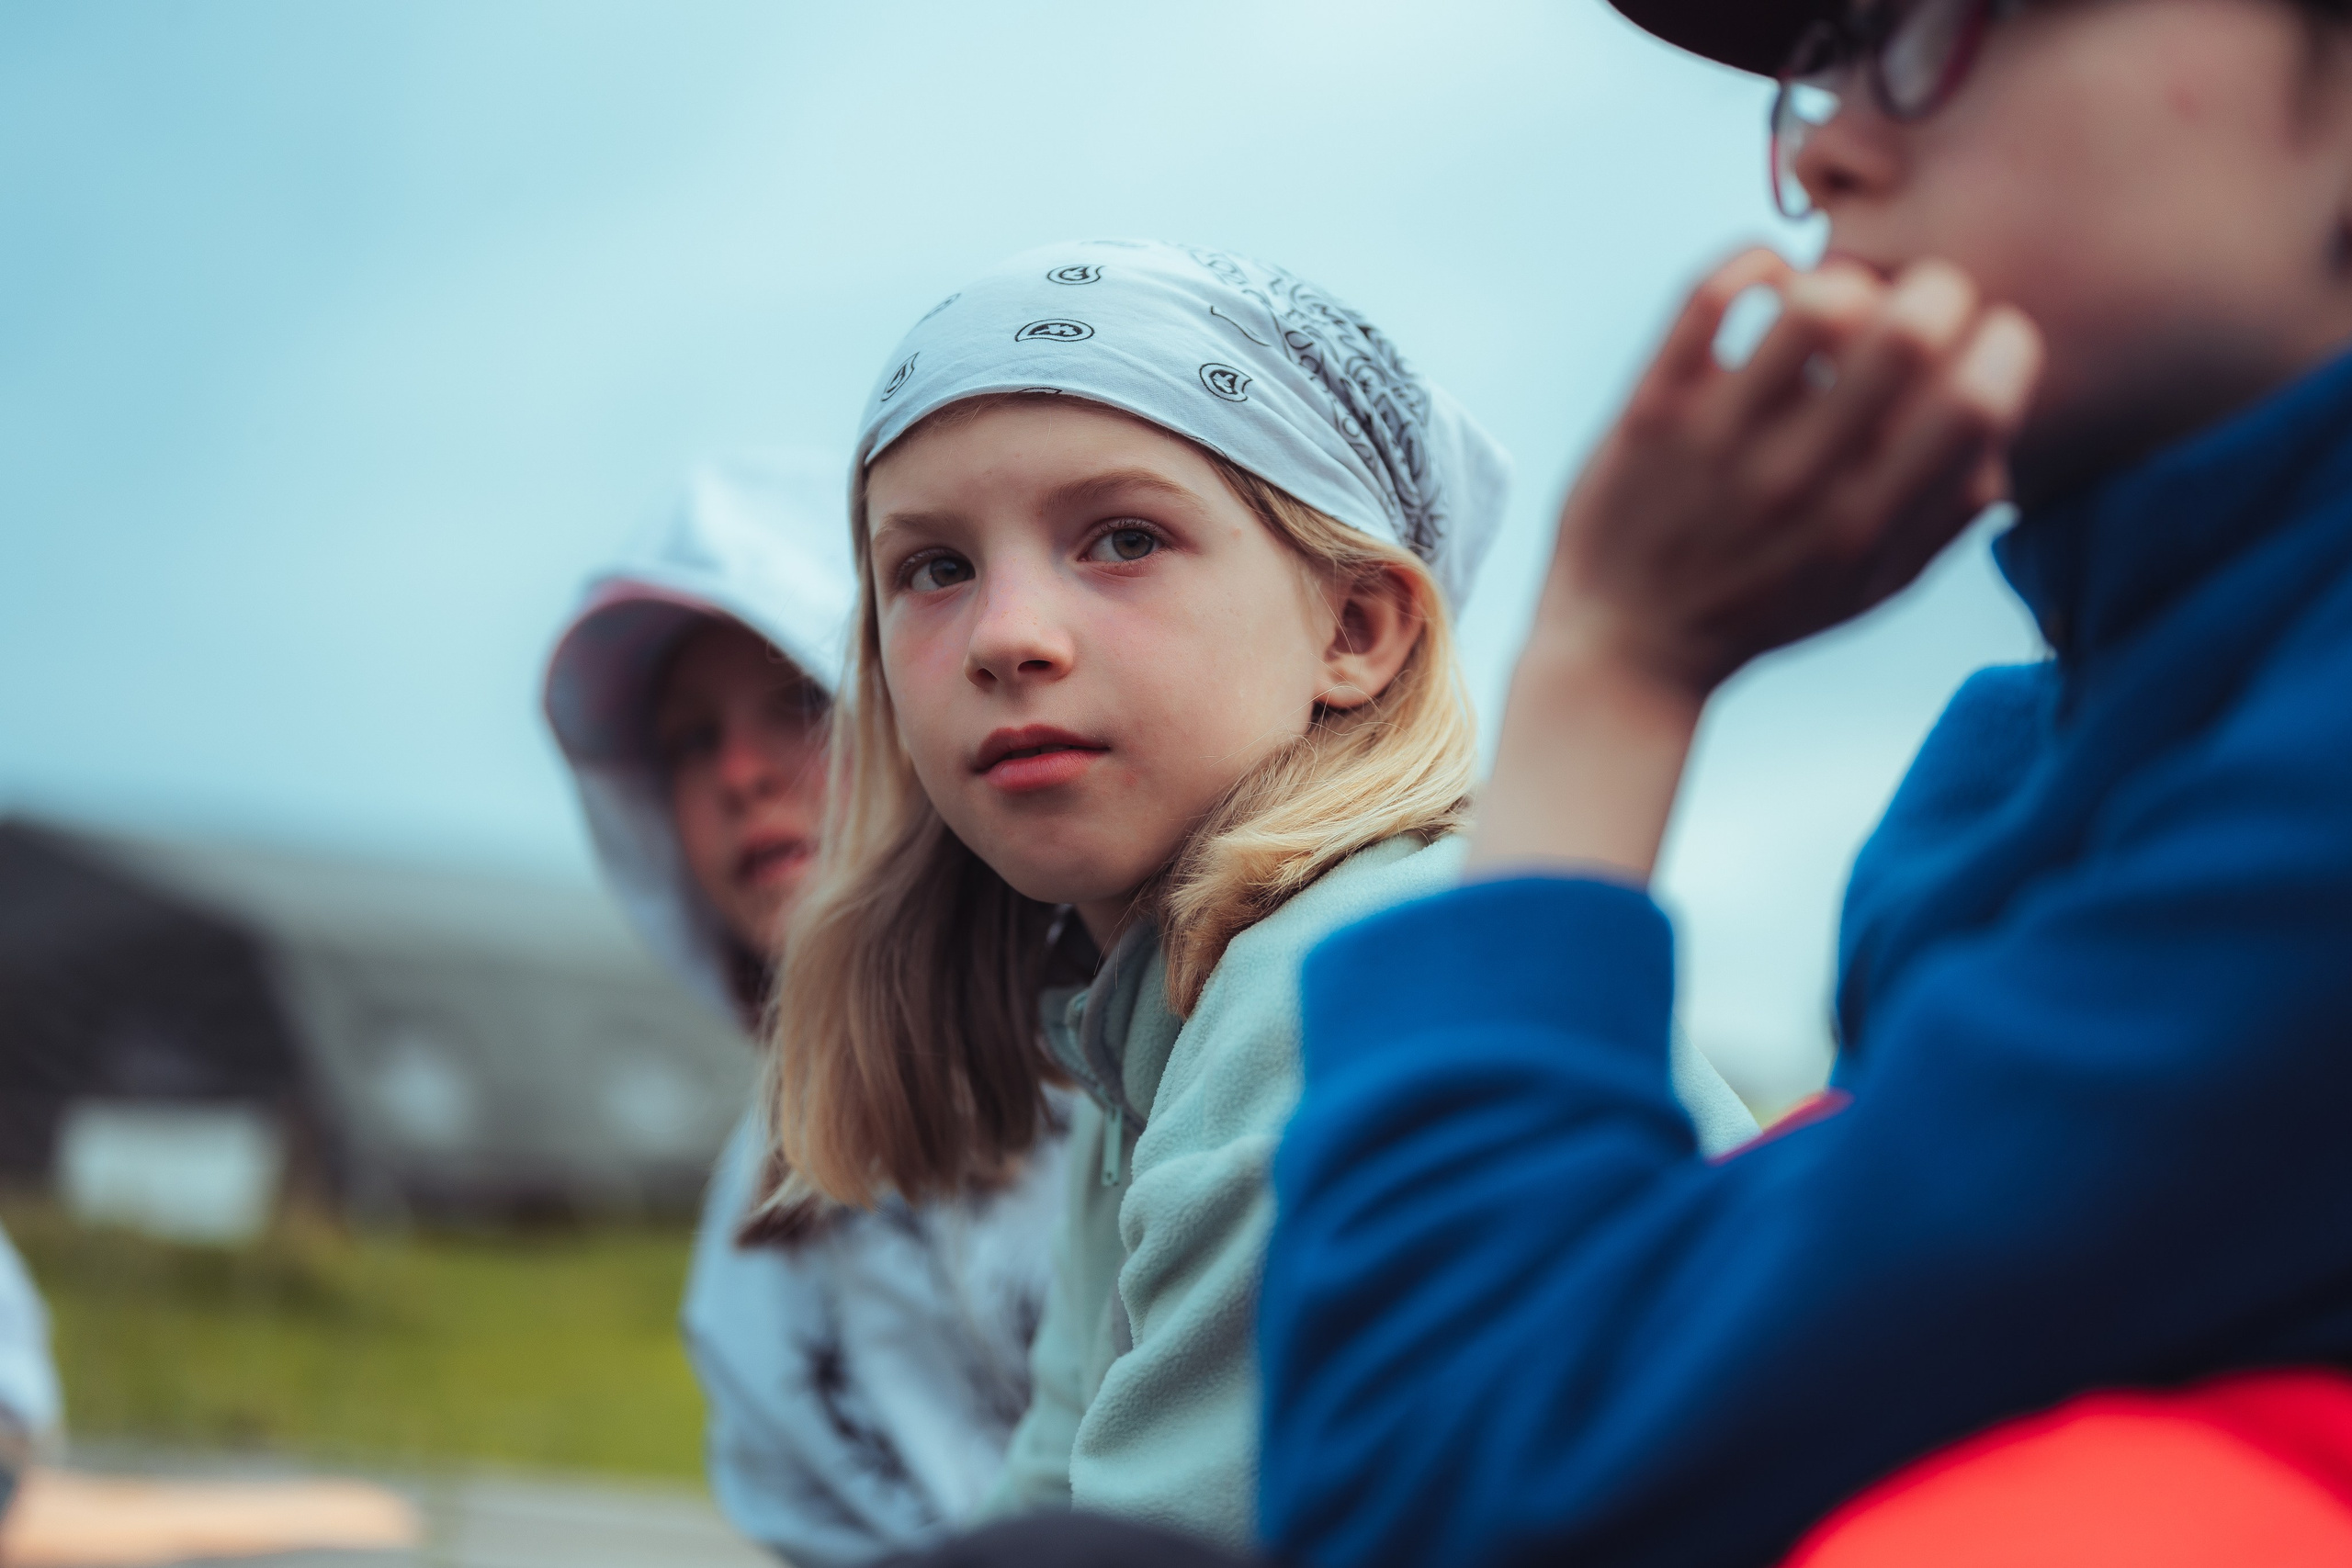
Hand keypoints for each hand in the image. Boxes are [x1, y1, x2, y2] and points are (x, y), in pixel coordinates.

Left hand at [1468, 251, 2041, 882]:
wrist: (1625, 650)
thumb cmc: (1761, 607)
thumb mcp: (1871, 589)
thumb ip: (1947, 515)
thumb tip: (1999, 423)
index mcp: (1870, 524)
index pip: (1978, 403)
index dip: (2002, 342)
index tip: (1978, 340)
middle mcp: (1801, 483)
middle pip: (1909, 332)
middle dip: (1933, 289)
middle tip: (1908, 304)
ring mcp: (1720, 444)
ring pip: (1815, 305)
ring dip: (1841, 279)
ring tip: (1830, 303)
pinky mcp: (1651, 412)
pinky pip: (1707, 298)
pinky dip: (1754, 263)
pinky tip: (1769, 280)